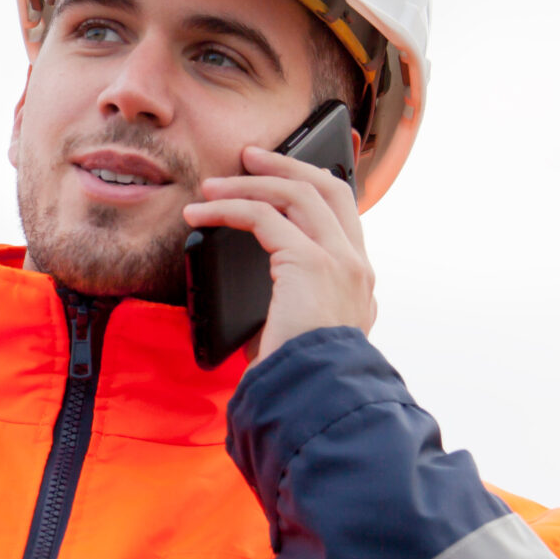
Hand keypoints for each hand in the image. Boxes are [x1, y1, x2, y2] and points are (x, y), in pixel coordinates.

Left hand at [181, 141, 375, 362]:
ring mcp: (341, 262)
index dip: (312, 185)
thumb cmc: (297, 383)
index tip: (279, 176)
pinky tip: (202, 214)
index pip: (344, 214)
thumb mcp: (292, 338)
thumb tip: (249, 298)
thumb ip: (284, 308)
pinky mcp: (313, 264)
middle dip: (287, 166)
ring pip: (298, 193)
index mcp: (357, 283)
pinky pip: (265, 217)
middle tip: (250, 156)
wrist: (315, 402)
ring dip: (250, 183)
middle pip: (330, 188)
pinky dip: (228, 209)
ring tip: (212, 186)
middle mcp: (357, 266)